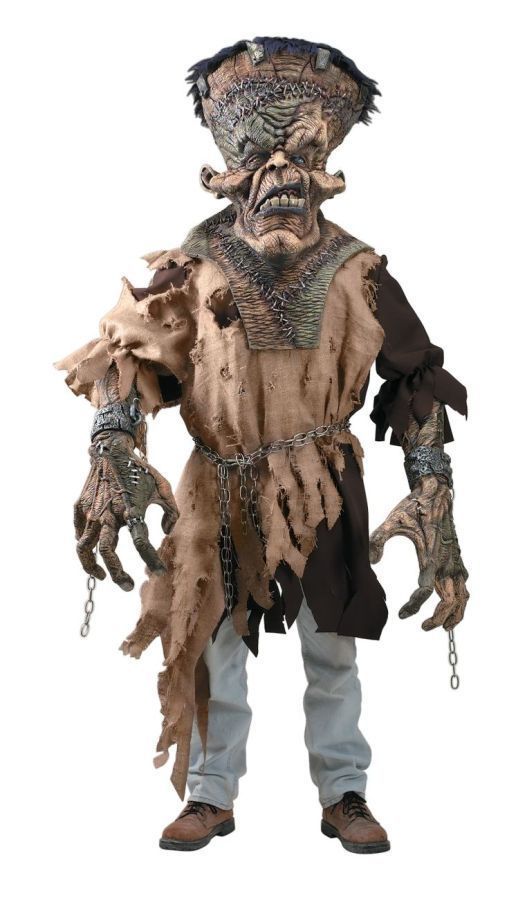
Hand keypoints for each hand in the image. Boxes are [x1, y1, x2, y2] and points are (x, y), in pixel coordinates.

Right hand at [74, 431, 177, 589]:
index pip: (142, 542)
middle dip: (118, 574)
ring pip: (85, 548)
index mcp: (131, 508)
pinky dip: (86, 546)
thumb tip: (166, 533)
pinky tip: (95, 552)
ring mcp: (91, 511)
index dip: (152, 560)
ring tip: (103, 576)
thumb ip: (171, 512)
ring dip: (93, 567)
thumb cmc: (140, 470)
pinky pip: (80, 534)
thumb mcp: (163, 487)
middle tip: (128, 586)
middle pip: (108, 552)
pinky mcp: (79, 507)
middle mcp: (109, 512)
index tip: (160, 572)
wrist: (111, 449)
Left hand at [369, 475, 468, 630]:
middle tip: (424, 627)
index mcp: (431, 557)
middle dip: (438, 618)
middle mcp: (446, 563)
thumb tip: (371, 561)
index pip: (424, 592)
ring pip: (462, 596)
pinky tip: (454, 604)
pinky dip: (462, 599)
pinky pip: (465, 585)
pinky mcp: (458, 557)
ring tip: (445, 626)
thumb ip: (379, 540)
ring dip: (455, 613)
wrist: (436, 493)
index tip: (403, 614)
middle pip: (448, 601)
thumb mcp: (392, 521)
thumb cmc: (414, 507)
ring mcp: (455, 561)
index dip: (413, 606)